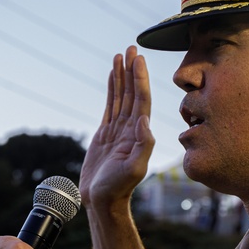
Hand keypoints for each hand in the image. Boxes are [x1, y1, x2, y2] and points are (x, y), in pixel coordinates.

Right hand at [80, 47, 154, 209]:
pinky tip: (112, 77)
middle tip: (131, 47)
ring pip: (121, 96)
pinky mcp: (106, 134)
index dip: (140, 78)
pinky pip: (110, 106)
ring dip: (121, 76)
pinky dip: (111, 90)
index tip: (138, 59)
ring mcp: (119, 130)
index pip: (141, 100)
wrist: (103, 201)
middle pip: (132, 92)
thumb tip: (145, 120)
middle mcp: (131, 128)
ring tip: (120, 55)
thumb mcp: (135, 168)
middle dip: (132, 70)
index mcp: (139, 133)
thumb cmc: (119, 188)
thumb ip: (143, 144)